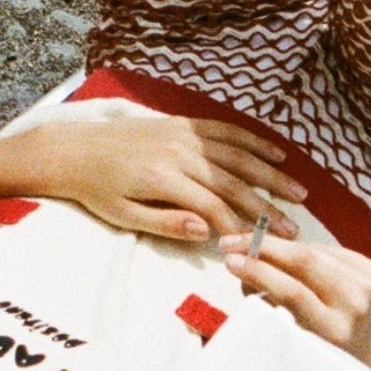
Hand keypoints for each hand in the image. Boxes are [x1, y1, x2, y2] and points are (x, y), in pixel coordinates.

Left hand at [4, 111, 288, 243]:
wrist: (71, 149)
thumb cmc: (96, 190)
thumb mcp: (123, 216)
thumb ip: (165, 224)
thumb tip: (205, 233)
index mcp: (164, 180)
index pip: (213, 207)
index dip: (239, 228)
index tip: (261, 247)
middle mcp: (180, 154)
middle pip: (234, 181)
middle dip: (267, 206)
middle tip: (293, 228)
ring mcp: (184, 135)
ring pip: (238, 154)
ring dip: (271, 173)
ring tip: (298, 191)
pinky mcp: (183, 123)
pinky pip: (225, 130)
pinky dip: (253, 140)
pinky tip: (276, 153)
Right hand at [221, 227, 370, 368]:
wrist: (358, 352)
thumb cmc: (313, 347)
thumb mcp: (288, 335)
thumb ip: (269, 305)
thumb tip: (241, 262)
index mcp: (333, 330)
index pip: (292, 292)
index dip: (259, 272)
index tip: (230, 261)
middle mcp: (354, 305)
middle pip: (305, 262)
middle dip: (264, 247)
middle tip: (231, 243)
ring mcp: (367, 285)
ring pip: (313, 250)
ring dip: (279, 247)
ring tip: (253, 250)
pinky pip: (325, 249)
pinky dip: (301, 250)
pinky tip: (286, 256)